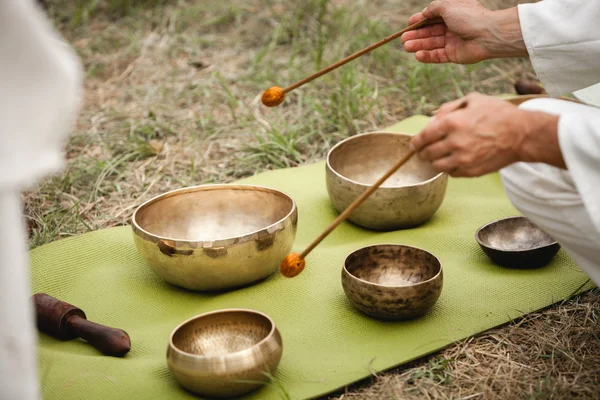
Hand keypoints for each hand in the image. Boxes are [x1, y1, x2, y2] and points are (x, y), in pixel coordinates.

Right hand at [401, 0, 525, 63]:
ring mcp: (453, 41)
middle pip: (430, 32)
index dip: (420, 20)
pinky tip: (418, 55)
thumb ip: (434, 8)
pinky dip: (427, 56)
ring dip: (419, 45)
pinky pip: (438, 56)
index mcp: (452, 13)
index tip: (408, 24)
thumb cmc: (469, 17)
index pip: (433, 17)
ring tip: (406, 47)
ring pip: (432, 44)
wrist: (488, 35)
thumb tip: (424, 12)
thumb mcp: (448, 6)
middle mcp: (452, 27)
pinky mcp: (454, 55)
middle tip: (403, 39)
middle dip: (416, 35)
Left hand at [409, 93, 563, 176]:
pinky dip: (450, 168)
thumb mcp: (472, 100)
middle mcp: (454, 142)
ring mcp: (462, 159)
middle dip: (423, 152)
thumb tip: (432, 119)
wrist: (522, 134)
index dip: (416, 142)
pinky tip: (454, 161)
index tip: (414, 144)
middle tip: (424, 151)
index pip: (423, 137)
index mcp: (451, 123)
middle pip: (427, 153)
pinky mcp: (471, 171)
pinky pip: (452, 173)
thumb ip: (448, 108)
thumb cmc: (498, 113)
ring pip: (437, 166)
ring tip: (438, 157)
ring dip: (435, 161)